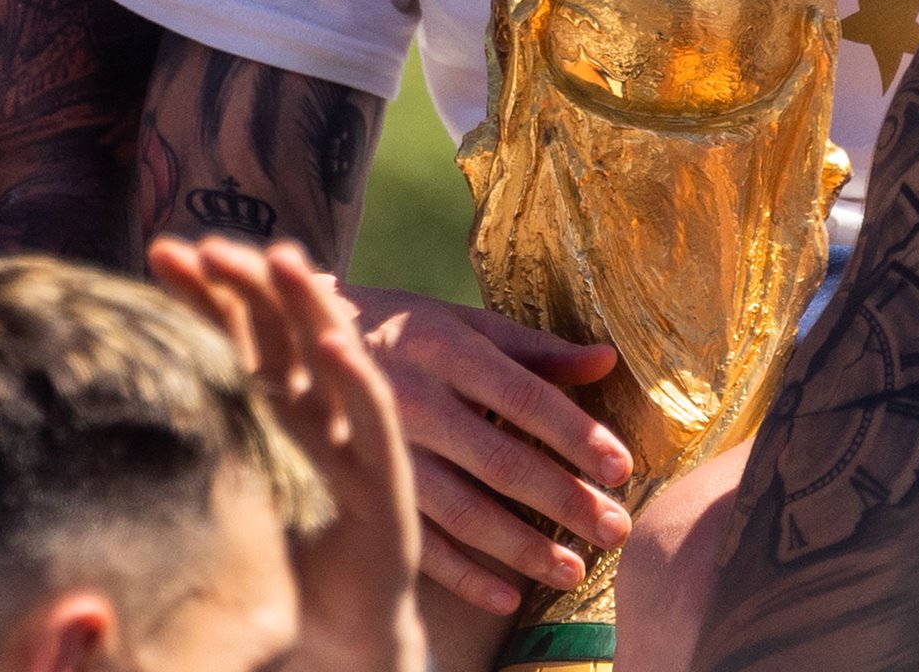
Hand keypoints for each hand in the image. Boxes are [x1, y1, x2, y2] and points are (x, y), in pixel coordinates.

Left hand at [149, 237, 426, 671]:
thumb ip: (171, 485)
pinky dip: (356, 376)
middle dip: (245, 280)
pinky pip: (373, 415)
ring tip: (280, 257)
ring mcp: (350, 436)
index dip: (203, 292)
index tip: (163, 252)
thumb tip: (82, 454)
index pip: (232, 335)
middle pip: (277, 327)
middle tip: (207, 246)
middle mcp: (310, 412)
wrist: (341, 639)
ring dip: (306, 301)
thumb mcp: (214, 516)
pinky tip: (333, 344)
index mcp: (266, 413)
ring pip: (329, 350)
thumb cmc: (274, 579)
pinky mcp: (387, 476)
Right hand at [349, 284, 633, 614]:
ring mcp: (382, 451)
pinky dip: (464, 575)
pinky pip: (418, 541)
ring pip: (461, 511)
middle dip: (563, 499)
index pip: (523, 397)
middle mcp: (414, 400)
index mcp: (446, 349)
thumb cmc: (404, 330)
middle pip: (500, 461)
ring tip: (574, 569)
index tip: (621, 467)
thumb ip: (535, 347)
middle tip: (616, 528)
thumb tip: (608, 360)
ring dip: (522, 546)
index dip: (574, 433)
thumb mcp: (463, 322)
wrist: (297, 343)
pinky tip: (508, 596)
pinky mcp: (360, 491)